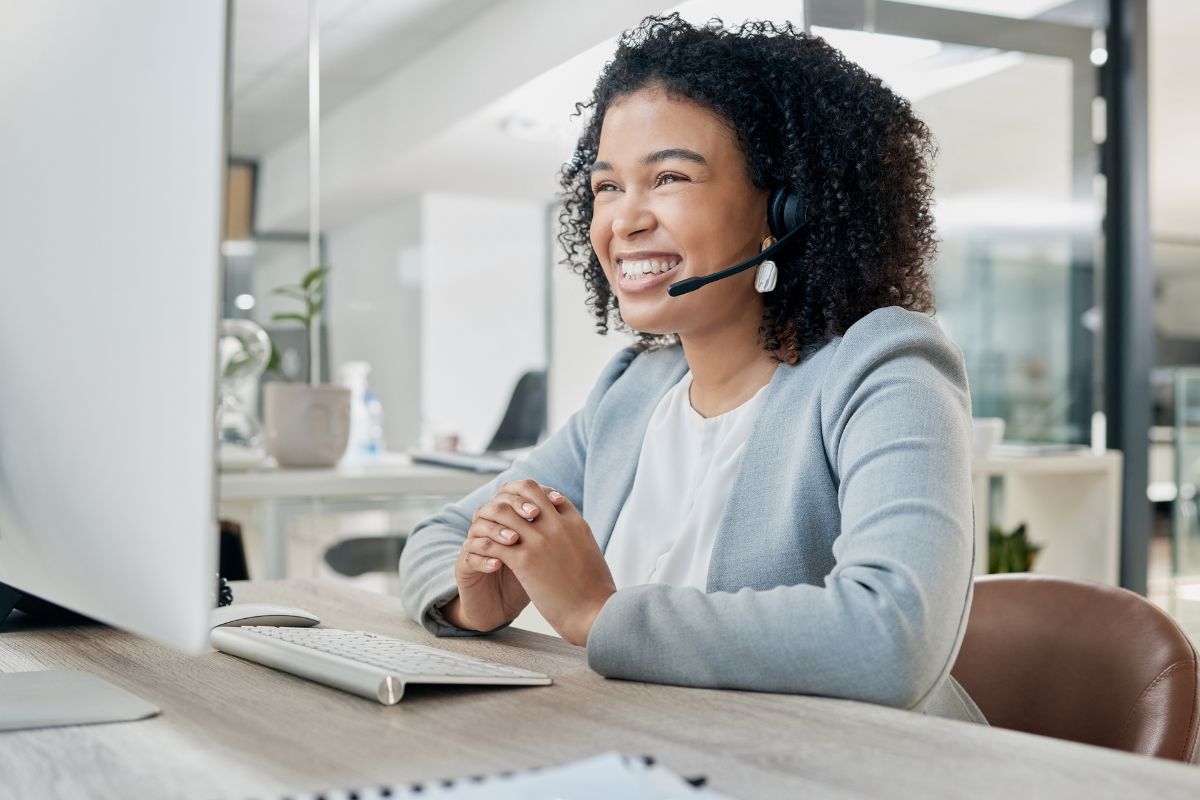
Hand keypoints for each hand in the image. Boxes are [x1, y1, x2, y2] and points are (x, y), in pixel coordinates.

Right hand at [444, 481, 567, 632]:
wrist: (503, 609)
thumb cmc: (528, 580)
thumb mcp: (542, 554)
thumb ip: (548, 530)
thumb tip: (565, 503)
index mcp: (508, 521)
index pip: (514, 494)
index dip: (532, 494)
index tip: (554, 501)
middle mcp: (490, 528)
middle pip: (496, 505)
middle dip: (516, 507)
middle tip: (534, 514)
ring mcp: (474, 546)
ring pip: (479, 526)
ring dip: (498, 531)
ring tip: (515, 540)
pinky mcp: (464, 567)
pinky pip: (469, 556)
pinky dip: (484, 558)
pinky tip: (498, 565)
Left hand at [462, 479, 615, 645]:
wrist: (596, 615)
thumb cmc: (597, 594)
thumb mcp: (592, 555)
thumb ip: (580, 541)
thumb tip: (575, 541)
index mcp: (576, 523)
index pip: (549, 494)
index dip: (532, 499)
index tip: (521, 512)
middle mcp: (558, 525)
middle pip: (527, 491)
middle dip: (510, 500)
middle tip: (499, 517)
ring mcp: (541, 540)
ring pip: (504, 512)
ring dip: (493, 522)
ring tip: (487, 534)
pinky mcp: (525, 560)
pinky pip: (495, 542)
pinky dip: (486, 545)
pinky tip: (484, 556)